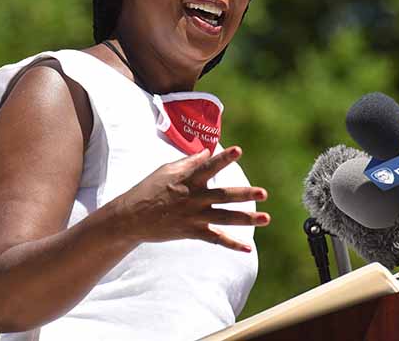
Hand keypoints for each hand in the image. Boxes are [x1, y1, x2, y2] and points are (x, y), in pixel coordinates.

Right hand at [112, 146, 269, 251]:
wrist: (132, 217)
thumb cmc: (149, 189)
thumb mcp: (166, 170)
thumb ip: (188, 162)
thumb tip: (206, 152)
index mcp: (187, 179)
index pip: (208, 165)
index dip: (223, 158)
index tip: (238, 150)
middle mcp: (194, 197)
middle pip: (223, 195)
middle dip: (244, 195)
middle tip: (263, 193)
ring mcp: (193, 216)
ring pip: (224, 217)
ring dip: (247, 219)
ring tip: (266, 218)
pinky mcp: (191, 231)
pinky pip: (215, 239)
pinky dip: (231, 244)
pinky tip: (247, 248)